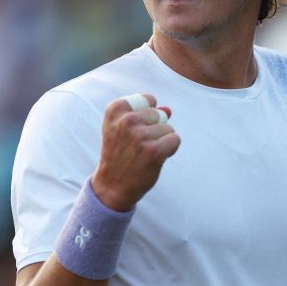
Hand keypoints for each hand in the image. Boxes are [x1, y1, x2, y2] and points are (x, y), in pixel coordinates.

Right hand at [91, 93, 179, 211]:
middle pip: (159, 115)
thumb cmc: (121, 155)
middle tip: (138, 146)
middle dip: (155, 129)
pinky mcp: (153, 151)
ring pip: (168, 129)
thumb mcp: (123, 129)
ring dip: (161, 141)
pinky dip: (170, 149)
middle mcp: (126, 121)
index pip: (148, 100)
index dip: (147, 116)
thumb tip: (168, 110)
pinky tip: (155, 159)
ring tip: (144, 154)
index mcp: (115, 110)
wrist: (112, 186)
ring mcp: (139, 136)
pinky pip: (175, 140)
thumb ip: (146, 115)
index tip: (133, 130)